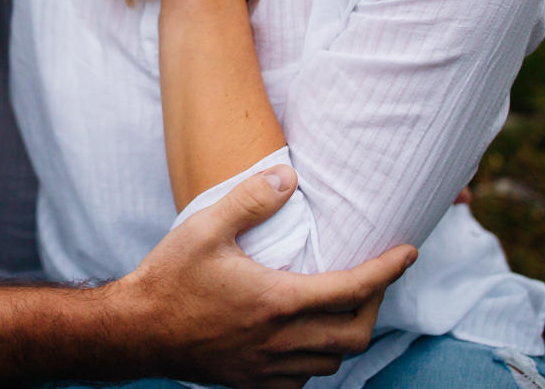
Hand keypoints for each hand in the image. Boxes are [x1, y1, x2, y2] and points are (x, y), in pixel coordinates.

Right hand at [118, 167, 415, 388]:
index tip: (408, 253)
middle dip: (375, 306)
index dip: (387, 271)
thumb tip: (288, 177)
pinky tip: (306, 341)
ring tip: (343, 306)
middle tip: (374, 280)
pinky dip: (318, 362)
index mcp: (277, 301)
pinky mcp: (252, 383)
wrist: (137, 330)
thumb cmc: (170, 277)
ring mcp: (268, 368)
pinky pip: (304, 382)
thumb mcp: (205, 227)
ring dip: (347, 335)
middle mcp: (280, 340)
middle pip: (355, 334)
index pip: (352, 289)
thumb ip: (249, 200)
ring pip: (332, 362)